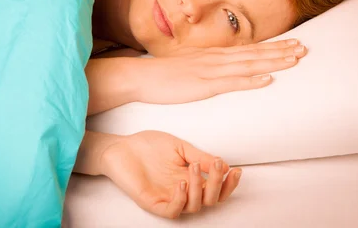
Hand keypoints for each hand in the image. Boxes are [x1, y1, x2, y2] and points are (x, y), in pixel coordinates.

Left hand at [101, 130, 241, 218]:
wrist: (121, 147)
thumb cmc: (148, 146)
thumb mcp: (179, 147)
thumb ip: (199, 156)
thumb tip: (223, 164)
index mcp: (191, 179)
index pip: (216, 188)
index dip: (229, 184)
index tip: (236, 170)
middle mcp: (183, 191)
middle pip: (210, 200)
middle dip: (218, 184)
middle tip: (217, 166)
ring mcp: (168, 198)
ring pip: (194, 206)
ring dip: (199, 188)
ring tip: (192, 167)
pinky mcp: (153, 203)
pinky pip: (173, 211)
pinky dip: (181, 200)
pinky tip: (181, 184)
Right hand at [136, 38, 306, 104]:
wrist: (141, 76)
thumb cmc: (162, 74)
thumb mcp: (188, 66)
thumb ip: (206, 66)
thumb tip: (221, 69)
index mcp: (213, 55)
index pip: (248, 49)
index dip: (272, 46)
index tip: (292, 43)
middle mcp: (215, 59)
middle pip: (254, 53)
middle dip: (280, 51)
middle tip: (304, 48)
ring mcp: (210, 70)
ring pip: (248, 65)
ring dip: (272, 61)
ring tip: (294, 59)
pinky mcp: (203, 85)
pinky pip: (231, 83)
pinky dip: (250, 80)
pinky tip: (267, 79)